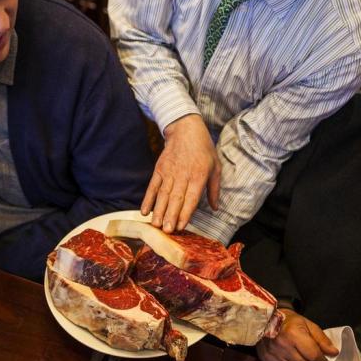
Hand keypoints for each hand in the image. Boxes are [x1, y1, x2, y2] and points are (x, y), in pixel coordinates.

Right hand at [141, 114, 220, 232]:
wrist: (185, 129)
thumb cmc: (204, 149)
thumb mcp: (215, 166)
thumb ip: (214, 188)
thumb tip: (215, 208)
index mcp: (198, 175)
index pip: (191, 197)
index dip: (186, 212)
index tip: (181, 226)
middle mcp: (182, 175)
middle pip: (175, 199)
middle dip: (170, 216)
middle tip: (167, 231)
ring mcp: (169, 172)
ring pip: (163, 195)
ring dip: (159, 211)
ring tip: (156, 225)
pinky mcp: (159, 169)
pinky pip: (152, 186)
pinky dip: (148, 199)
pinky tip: (144, 211)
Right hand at [256, 309, 337, 360]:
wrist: (266, 318)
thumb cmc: (289, 320)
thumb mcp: (307, 324)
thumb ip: (322, 339)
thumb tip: (333, 353)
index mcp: (294, 334)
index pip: (314, 355)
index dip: (321, 358)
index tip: (322, 356)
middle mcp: (283, 346)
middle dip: (309, 360)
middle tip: (306, 351)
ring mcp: (273, 354)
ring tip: (296, 353)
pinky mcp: (267, 360)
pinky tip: (287, 356)